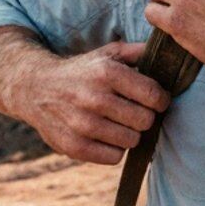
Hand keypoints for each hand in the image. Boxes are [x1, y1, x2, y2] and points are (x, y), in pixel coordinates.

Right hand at [21, 41, 171, 164]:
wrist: (35, 88)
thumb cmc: (81, 71)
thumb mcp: (106, 53)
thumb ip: (138, 51)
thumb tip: (170, 48)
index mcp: (106, 73)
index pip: (154, 96)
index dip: (160, 100)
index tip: (154, 100)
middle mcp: (94, 98)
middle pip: (145, 120)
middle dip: (144, 117)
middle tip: (134, 112)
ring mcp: (83, 125)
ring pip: (131, 141)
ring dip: (129, 133)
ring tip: (118, 123)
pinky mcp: (74, 147)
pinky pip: (114, 157)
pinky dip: (114, 149)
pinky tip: (105, 135)